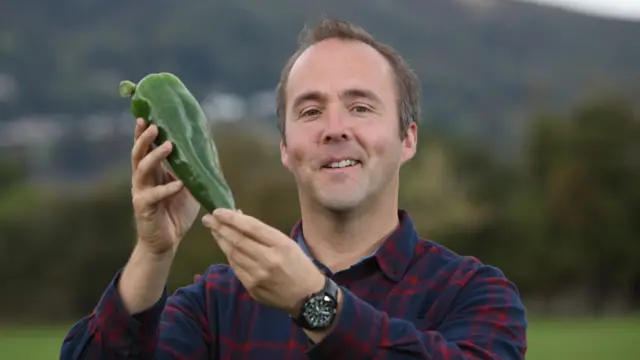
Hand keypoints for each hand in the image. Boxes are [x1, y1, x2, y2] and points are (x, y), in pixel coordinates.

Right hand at [131, 118, 199, 254]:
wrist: (167, 241)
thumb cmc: (176, 212)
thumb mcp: (188, 187)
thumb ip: (192, 170)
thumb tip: (209, 152)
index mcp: (152, 172)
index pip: (144, 148)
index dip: (143, 133)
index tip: (146, 115)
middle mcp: (142, 179)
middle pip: (138, 154)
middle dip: (144, 138)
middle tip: (154, 125)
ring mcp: (141, 193)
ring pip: (142, 170)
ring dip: (156, 156)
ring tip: (169, 145)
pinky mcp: (144, 208)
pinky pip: (154, 196)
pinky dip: (167, 189)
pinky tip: (178, 184)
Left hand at [202, 208, 324, 315]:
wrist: (308, 298)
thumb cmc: (299, 266)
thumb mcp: (288, 244)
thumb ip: (264, 234)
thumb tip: (239, 219)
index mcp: (281, 245)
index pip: (251, 227)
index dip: (232, 218)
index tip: (218, 211)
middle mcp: (268, 259)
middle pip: (238, 240)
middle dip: (220, 227)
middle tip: (208, 218)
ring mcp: (258, 276)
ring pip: (233, 254)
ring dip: (221, 240)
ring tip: (214, 230)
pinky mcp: (252, 288)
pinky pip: (236, 268)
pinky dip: (229, 256)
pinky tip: (225, 248)